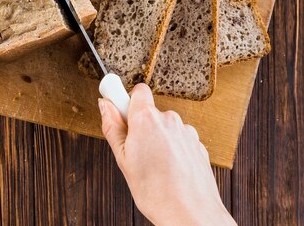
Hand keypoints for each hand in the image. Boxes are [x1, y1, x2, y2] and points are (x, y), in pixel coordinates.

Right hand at [99, 84, 236, 225]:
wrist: (190, 214)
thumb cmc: (155, 191)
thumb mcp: (123, 160)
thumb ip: (113, 128)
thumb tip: (105, 106)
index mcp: (147, 119)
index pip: (138, 91)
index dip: (127, 101)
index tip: (118, 110)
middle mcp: (169, 119)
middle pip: (150, 113)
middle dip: (142, 127)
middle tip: (135, 153)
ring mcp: (186, 132)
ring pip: (166, 128)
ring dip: (159, 141)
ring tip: (155, 168)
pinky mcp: (198, 144)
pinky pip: (180, 140)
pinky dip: (174, 151)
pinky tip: (170, 171)